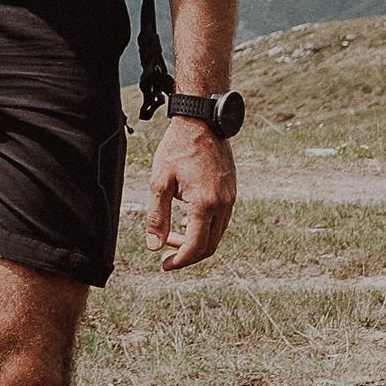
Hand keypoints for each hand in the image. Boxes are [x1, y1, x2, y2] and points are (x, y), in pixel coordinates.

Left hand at [144, 119, 235, 270]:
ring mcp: (230, 198)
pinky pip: (220, 220)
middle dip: (187, 254)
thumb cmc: (178, 148)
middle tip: (166, 252)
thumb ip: (157, 216)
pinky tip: (186, 220)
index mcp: (205, 204)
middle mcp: (223, 204)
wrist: (202, 121)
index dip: (180, 260)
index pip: (196, 246)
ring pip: (216, 234)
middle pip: (209, 246)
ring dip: (195, 240)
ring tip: (172, 235)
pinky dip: (204, 227)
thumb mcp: (160, 182)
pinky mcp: (231, 192)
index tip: (164, 264)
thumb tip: (154, 245)